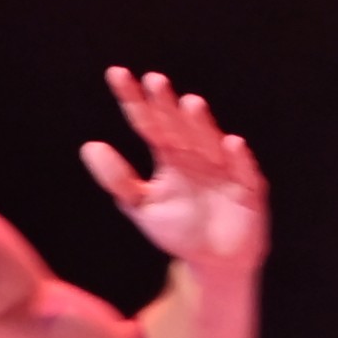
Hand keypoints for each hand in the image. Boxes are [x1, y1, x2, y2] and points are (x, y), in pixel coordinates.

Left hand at [81, 71, 267, 280]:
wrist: (216, 262)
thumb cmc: (180, 230)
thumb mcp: (142, 206)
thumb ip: (118, 179)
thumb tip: (89, 146)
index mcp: (170, 155)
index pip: (148, 123)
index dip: (133, 100)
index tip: (115, 74)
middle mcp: (197, 154)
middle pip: (178, 126)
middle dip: (167, 105)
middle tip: (154, 81)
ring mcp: (224, 169)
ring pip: (210, 141)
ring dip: (201, 124)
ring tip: (190, 104)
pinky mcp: (248, 190)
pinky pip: (244, 172)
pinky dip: (239, 159)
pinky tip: (231, 144)